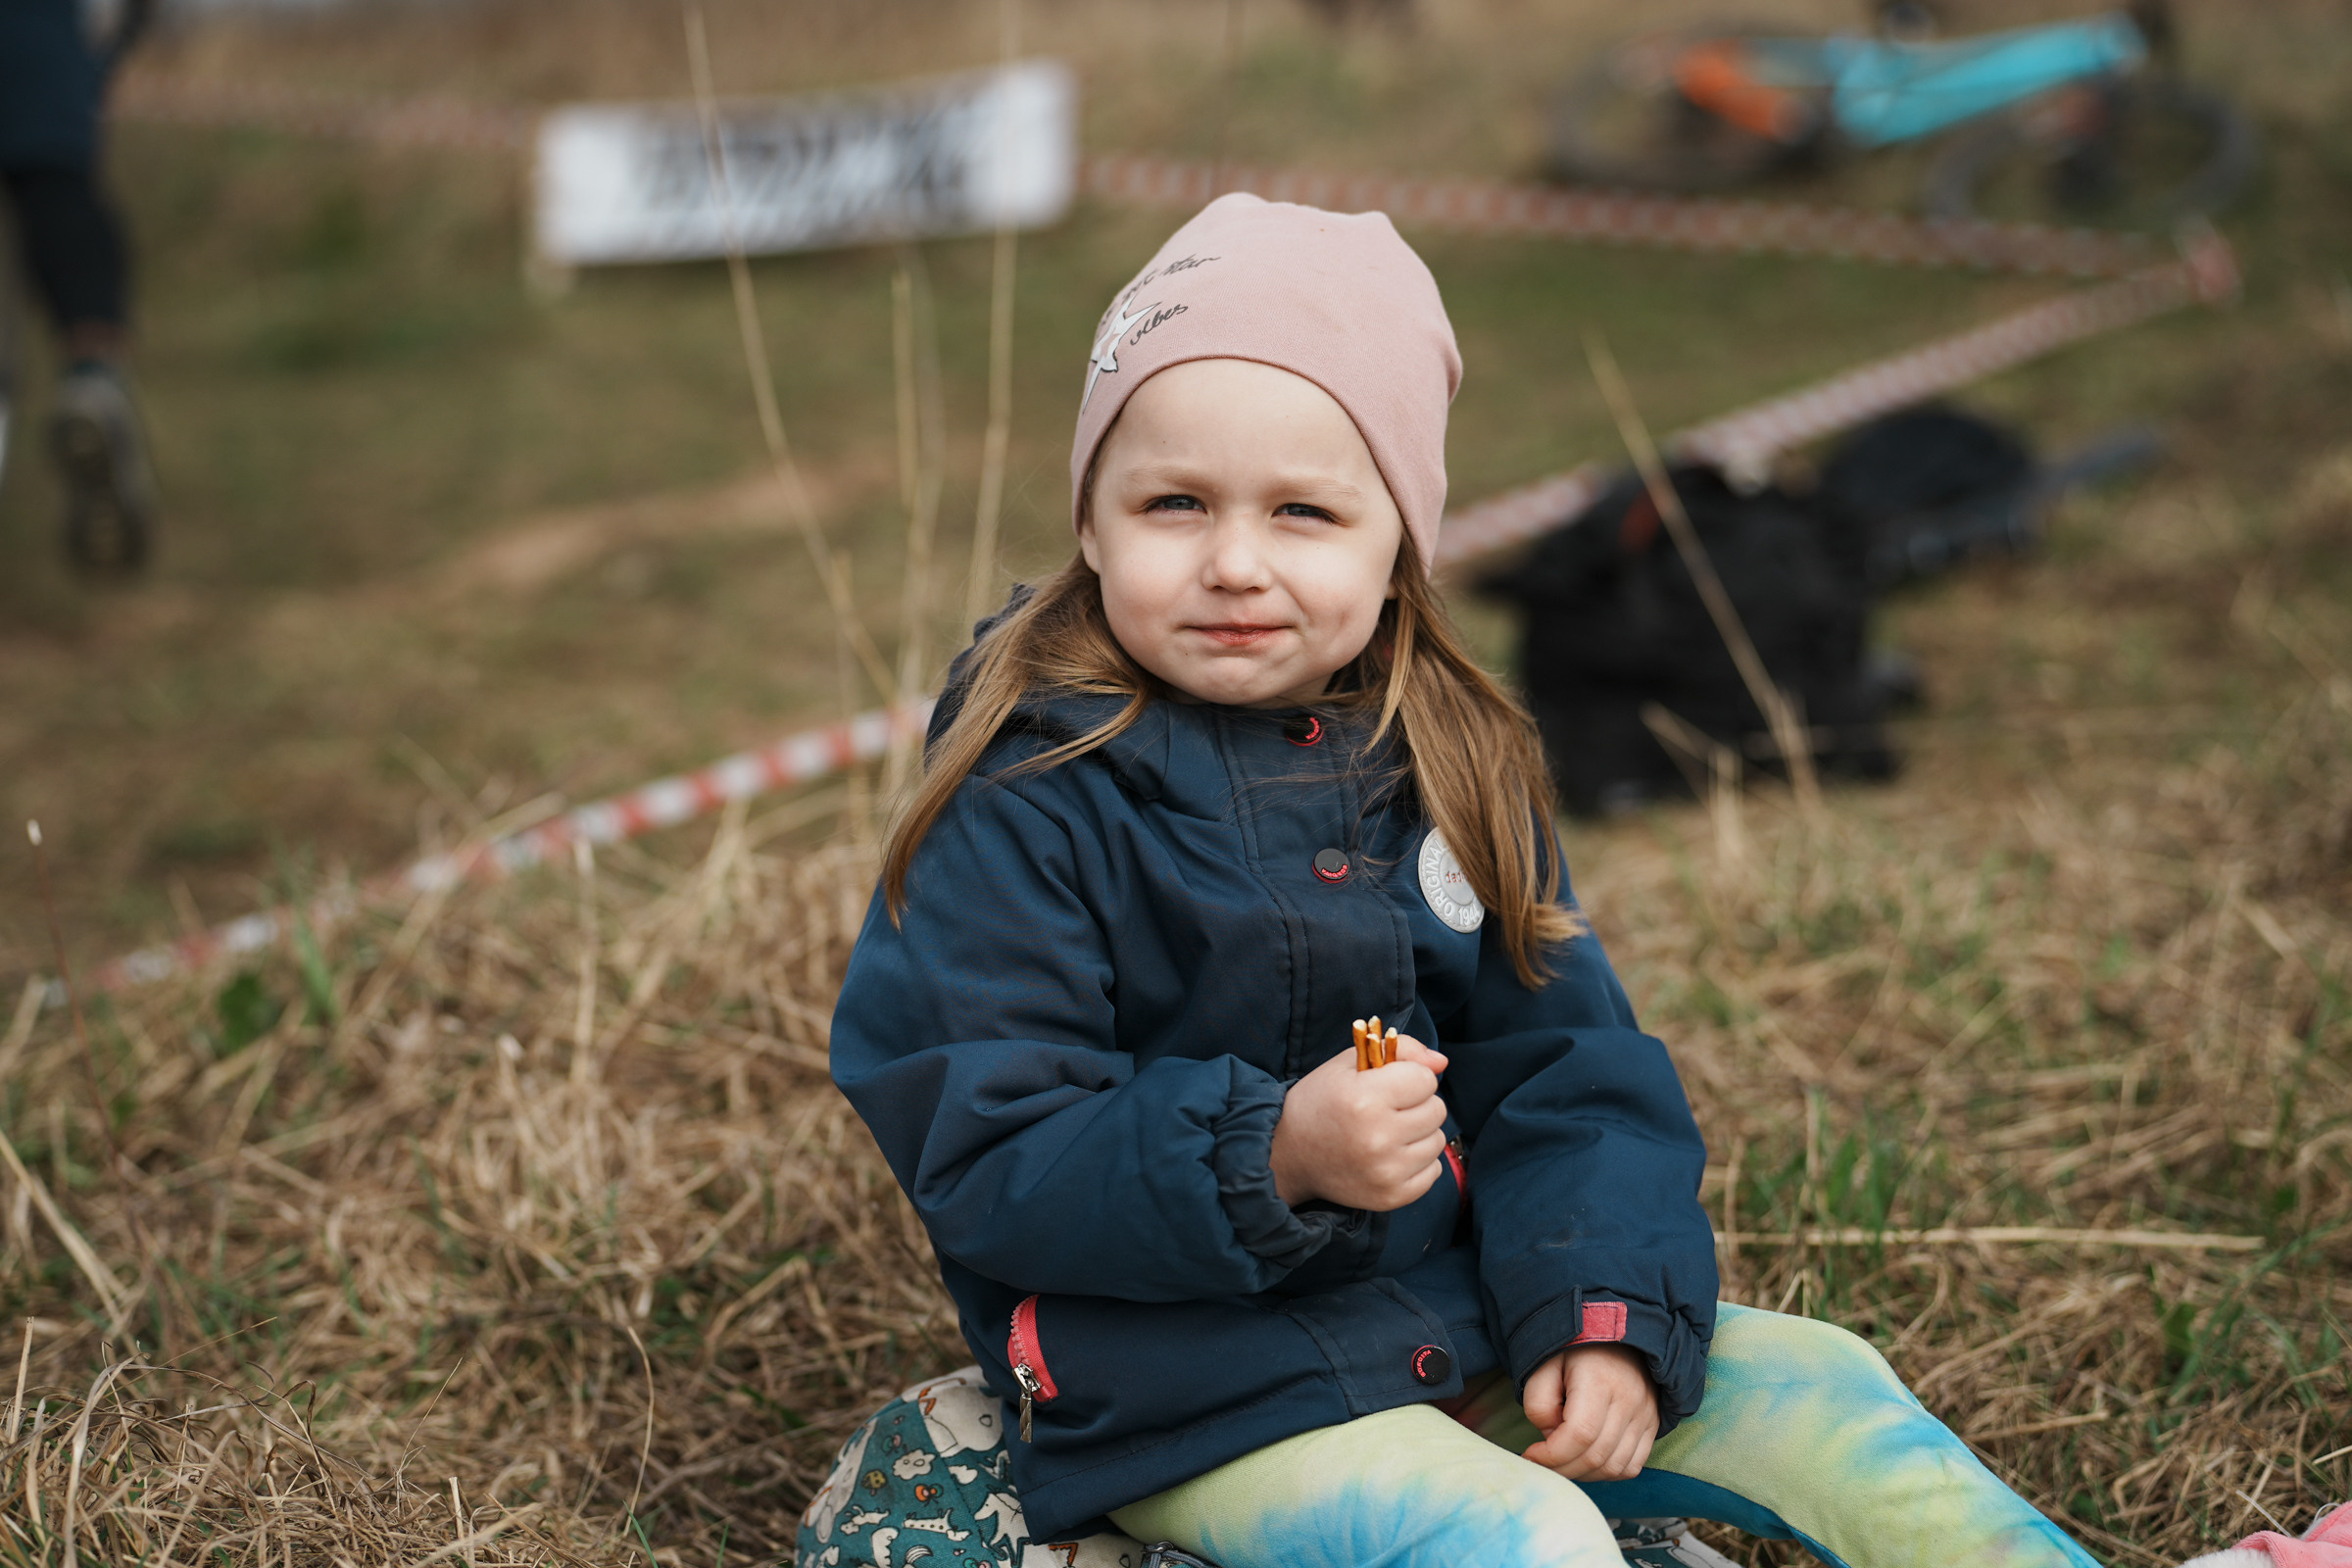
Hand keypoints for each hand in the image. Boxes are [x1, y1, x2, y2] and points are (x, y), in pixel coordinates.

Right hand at [1269, 1034, 1449, 1211]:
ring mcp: (1386, 1172)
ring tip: (1388, 1133)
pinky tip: (1391, 1156)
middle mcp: (1378, 1138)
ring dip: (1419, 1133)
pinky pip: (1433, 1172)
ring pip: (1438, 1141)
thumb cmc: (1320, 1102)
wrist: (1288, 1155)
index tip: (1390, 1084)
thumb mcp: (1348, 1064)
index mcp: (1365, 1099)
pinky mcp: (1391, 1197)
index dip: (1410, 1077)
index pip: (1426, 1080)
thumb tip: (1441, 1061)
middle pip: (1437, 1110)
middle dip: (1417, 1104)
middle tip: (1388, 1109)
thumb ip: (1399, 1050)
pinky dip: (1418, 1163)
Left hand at [1519, 1343, 1657, 1480]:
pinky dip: (1607, 1473)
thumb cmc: (1573, 1350)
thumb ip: (1538, 1403)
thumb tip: (1552, 1438)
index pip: (1579, 1435)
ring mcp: (1645, 1415)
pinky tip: (1587, 1460)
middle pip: (1595, 1456)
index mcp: (1599, 1380)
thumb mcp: (1544, 1366)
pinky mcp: (1652, 1425)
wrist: (1615, 1335)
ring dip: (1583, 1474)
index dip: (1551, 1455)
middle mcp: (1629, 1400)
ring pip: (1614, 1467)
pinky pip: (1631, 1466)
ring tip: (1563, 1460)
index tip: (1530, 1455)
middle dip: (1562, 1470)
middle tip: (1541, 1463)